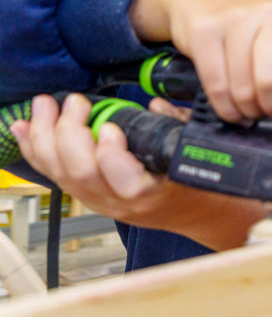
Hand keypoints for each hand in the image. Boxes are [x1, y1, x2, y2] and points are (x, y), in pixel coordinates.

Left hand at [10, 93, 271, 249]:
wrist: (201, 214)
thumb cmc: (202, 185)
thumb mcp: (199, 153)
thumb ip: (176, 127)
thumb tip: (154, 106)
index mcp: (154, 192)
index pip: (123, 179)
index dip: (109, 151)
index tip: (112, 124)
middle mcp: (123, 202)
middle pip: (81, 173)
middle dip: (67, 132)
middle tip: (73, 102)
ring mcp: (102, 202)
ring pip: (61, 175)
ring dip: (44, 137)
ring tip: (44, 106)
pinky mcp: (90, 198)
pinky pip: (55, 177)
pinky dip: (36, 151)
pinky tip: (25, 129)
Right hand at [129, 0, 271, 122]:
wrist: (197, 2)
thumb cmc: (250, 31)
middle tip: (271, 106)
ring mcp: (240, 21)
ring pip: (246, 90)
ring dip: (245, 109)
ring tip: (248, 101)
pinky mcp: (207, 31)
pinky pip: (218, 89)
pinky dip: (224, 108)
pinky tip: (229, 102)